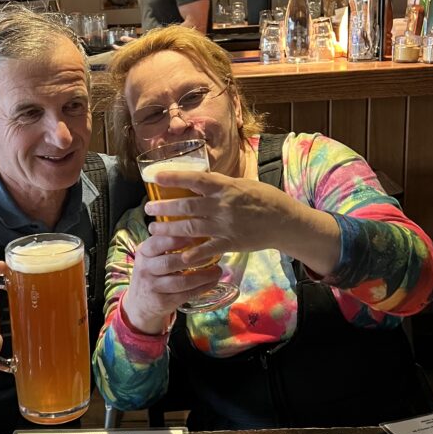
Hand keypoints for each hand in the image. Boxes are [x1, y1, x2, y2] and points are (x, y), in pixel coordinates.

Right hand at [122, 231, 221, 333]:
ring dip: (203, 276)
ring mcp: (153, 287)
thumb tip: (195, 227)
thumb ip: (165, 243)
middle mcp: (145, 269)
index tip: (196, 235)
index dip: (177, 239)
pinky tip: (212, 282)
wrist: (139, 304)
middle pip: (171, 262)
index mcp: (143, 253)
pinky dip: (202, 288)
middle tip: (212, 253)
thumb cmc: (151, 273)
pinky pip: (186, 294)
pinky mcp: (162, 302)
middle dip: (194, 258)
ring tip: (218, 270)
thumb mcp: (151, 256)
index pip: (157, 242)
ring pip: (181, 281)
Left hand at [145, 169, 298, 266]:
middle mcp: (222, 206)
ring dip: (168, 230)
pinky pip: (206, 250)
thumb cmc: (265, 198)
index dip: (173, 178)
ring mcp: (225, 226)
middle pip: (186, 207)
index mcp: (225, 187)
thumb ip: (221, 185)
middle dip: (163, 208)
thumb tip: (200, 182)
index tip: (154, 177)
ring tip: (153, 230)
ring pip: (190, 228)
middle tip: (147, 209)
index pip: (194, 179)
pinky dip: (191, 254)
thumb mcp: (243, 184)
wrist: (285, 221)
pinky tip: (178, 256)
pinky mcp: (230, 243)